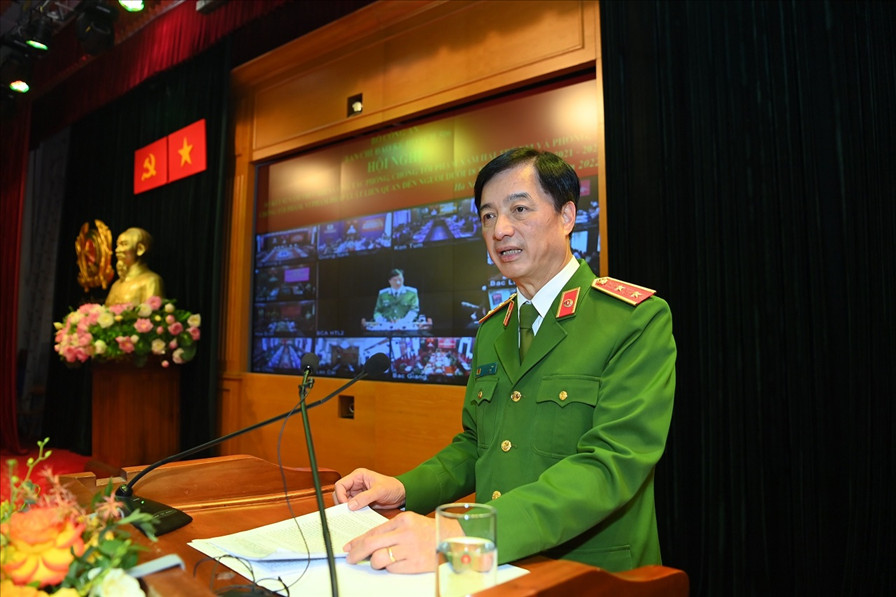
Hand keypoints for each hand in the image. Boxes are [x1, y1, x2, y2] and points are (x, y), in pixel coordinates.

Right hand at [333, 468, 405, 510]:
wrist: (402, 494)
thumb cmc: (393, 487)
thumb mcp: (379, 491)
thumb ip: (365, 497)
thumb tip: (350, 505)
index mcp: (358, 476)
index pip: (340, 485)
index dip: (340, 495)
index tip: (345, 505)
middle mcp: (356, 483)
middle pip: (340, 493)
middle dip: (342, 503)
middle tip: (347, 511)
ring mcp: (358, 493)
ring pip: (344, 501)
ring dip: (347, 508)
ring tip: (352, 514)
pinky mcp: (361, 501)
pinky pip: (352, 506)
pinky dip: (352, 511)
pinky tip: (356, 515)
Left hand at [343, 511, 461, 572]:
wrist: (452, 540)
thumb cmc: (429, 532)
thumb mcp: (410, 523)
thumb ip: (391, 530)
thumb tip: (368, 542)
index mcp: (403, 520)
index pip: (373, 531)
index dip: (357, 541)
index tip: (349, 548)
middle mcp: (405, 533)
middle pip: (371, 544)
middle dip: (357, 553)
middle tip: (351, 558)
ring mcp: (410, 549)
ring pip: (379, 558)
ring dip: (375, 562)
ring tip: (381, 561)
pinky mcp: (415, 563)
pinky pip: (392, 568)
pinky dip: (391, 568)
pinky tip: (398, 563)